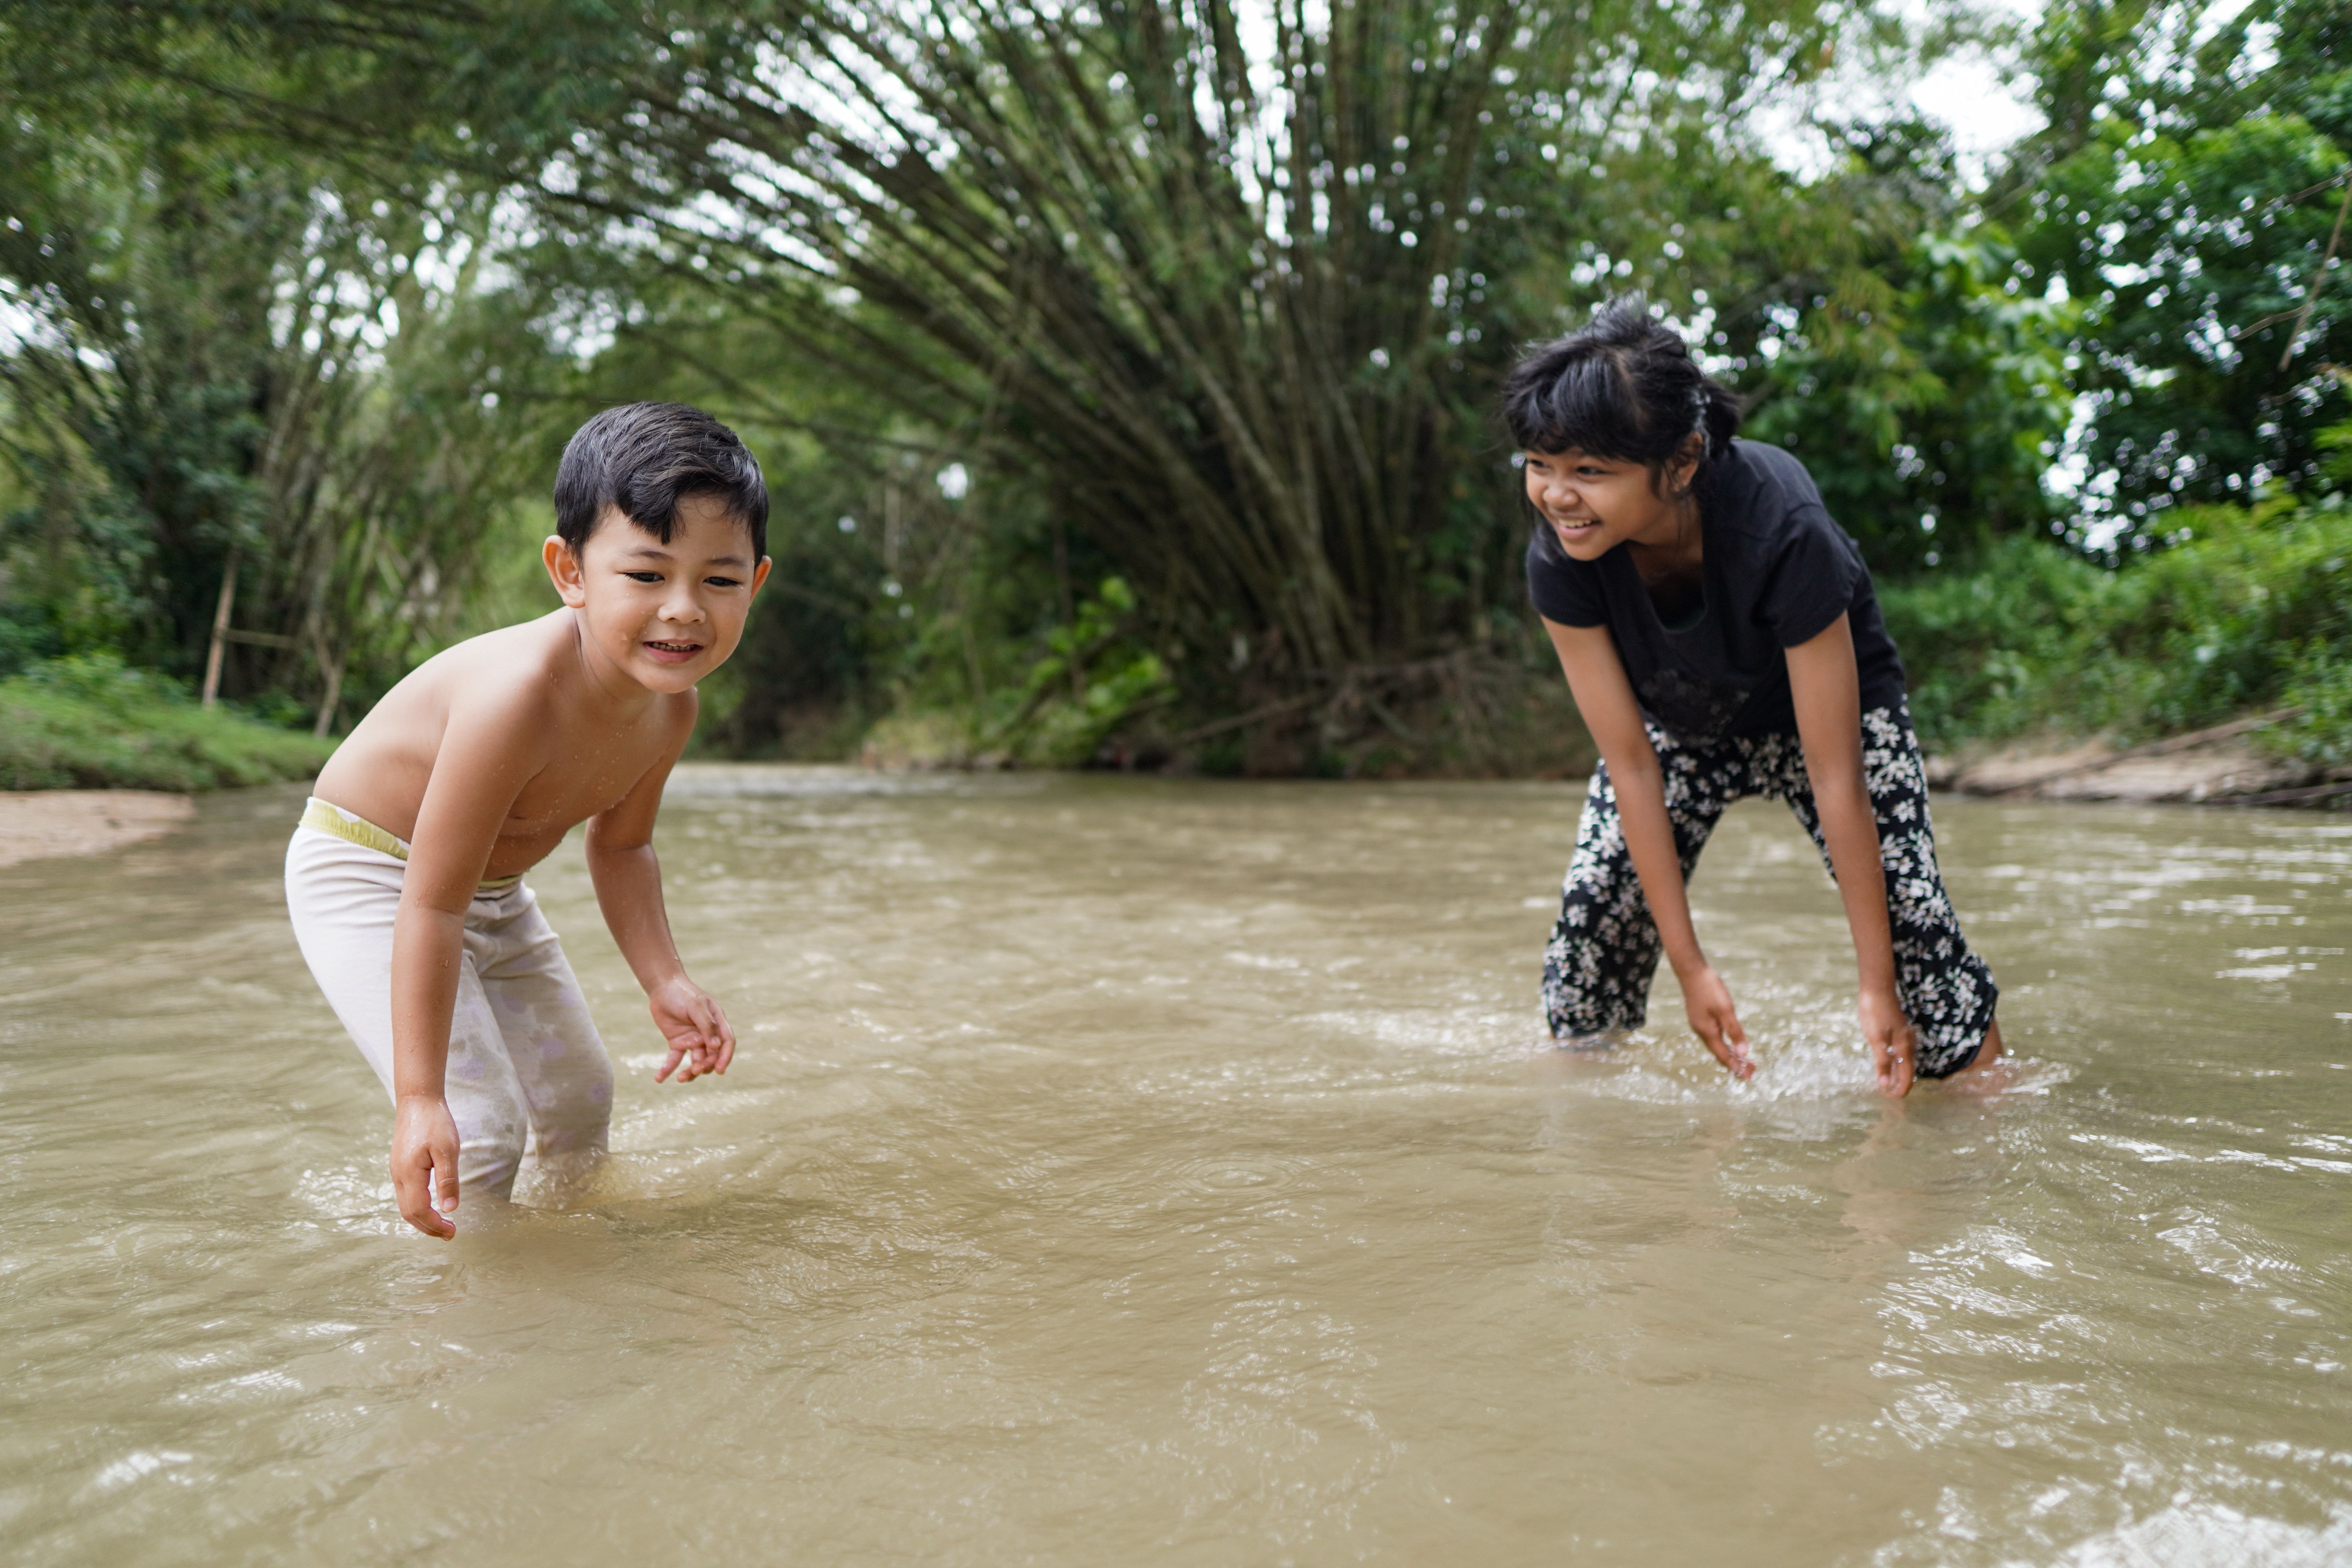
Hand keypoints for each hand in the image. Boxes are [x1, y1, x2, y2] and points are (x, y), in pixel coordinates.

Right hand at [391, 1095, 459, 1238]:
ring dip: (423, 1219)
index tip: (453, 1231)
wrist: (417, 1100)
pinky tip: (432, 1205)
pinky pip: (406, 1194)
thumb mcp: (448, 1150)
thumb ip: (448, 1180)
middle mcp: (398, 1176)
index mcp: (409, 1174)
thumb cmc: (435, 1122)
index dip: (435, 1225)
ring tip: (442, 1225)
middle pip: (409, 1213)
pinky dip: (418, 1206)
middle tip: (449, 1234)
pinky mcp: (400, 1165)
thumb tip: (450, 1209)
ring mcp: (397, 1171)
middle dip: (428, 1227)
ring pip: (405, 1205)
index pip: (419, 1211)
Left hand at [649, 975, 735, 1082]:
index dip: (725, 1057)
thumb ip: (707, 1025)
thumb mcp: (696, 1006)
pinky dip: (667, 1069)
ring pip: (695, 1061)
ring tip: (681, 1078)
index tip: (719, 1070)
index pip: (726, 1043)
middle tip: (695, 1069)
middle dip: (705, 1064)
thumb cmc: (683, 994)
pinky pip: (674, 1059)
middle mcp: (707, 1034)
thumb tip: (716, 1046)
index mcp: (718, 1023)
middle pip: (711, 1055)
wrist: (663, 988)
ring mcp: (692, 1040)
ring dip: (690, 1071)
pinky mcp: (677, 1043)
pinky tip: (659, 1078)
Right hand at [1678, 963, 1753, 1079]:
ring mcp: (1699, 1023)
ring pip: (1716, 1044)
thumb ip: (1734, 1031)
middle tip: (1750, 1072)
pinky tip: (1728, 1041)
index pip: (1724, 1055)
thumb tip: (1743, 1053)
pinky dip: (1723, 1043)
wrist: (1691, 970)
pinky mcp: (1700, 1016)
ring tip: (1741, 1061)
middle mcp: (1701, 1030)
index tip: (1748, 1076)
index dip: (1736, 1066)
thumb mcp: (1726, 1009)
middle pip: (1719, 1052)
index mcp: (1708, 1031)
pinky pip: (1713, 1036)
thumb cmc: (1709, 988)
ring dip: (1729, 1053)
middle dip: (1735, 1063)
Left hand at [1860, 986, 1914, 1098]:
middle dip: (1899, 1084)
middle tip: (1887, 1095)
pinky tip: (1888, 1064)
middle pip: (1908, 1071)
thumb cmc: (1875, 1012)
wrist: (1877, 988)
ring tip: (1887, 1084)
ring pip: (1905, 1062)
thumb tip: (1885, 1084)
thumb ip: (1882, 1062)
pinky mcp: (1899, 1031)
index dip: (1900, 1090)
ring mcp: (1905, 1037)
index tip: (1890, 1098)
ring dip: (1898, 1075)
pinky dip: (1896, 1063)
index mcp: (1904, 1048)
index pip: (1907, 1076)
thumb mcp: (1876, 1039)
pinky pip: (1901, 1053)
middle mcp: (1908, 1044)